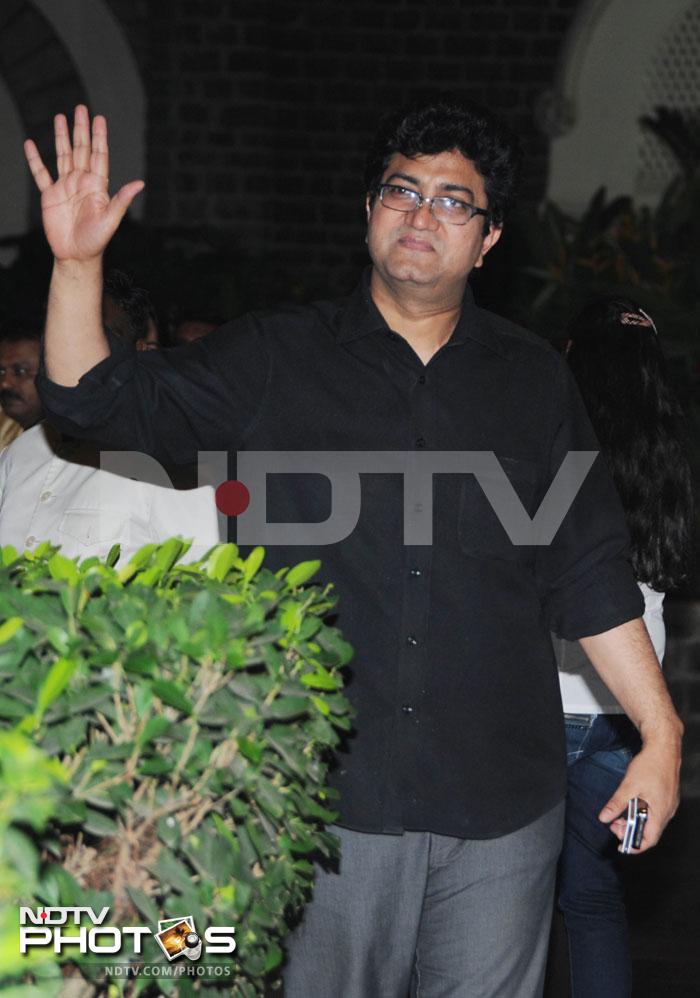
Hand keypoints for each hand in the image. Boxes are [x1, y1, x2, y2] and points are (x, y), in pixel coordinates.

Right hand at [24, 104, 143, 261]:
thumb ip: (122, 199)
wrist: (76, 256)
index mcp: (97, 186)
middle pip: (81, 150)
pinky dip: (35, 160)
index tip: (99, 118)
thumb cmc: (96, 241)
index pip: (98, 155)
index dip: (99, 137)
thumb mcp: (111, 220)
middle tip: (81, 108)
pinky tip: (31, 144)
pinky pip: (40, 174)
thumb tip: (140, 183)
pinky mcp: (50, 196)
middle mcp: (81, 182)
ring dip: (62, 137)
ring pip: (63, 156)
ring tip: (61, 117)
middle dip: (81, 129)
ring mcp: (65, 187)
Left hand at [598, 736, 680, 852]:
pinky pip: (655, 812)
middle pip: (650, 831)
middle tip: (615, 824)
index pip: (650, 839)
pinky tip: (631, 804)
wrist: (664, 747)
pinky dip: (642, 813)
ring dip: (635, 821)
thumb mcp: (629, 785)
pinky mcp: (667, 797)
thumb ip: (617, 804)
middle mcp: (667, 811)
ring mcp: (669, 804)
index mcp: (661, 812)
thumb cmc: (651, 764)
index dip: (635, 845)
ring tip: (620, 814)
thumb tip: (605, 817)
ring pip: (652, 821)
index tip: (622, 845)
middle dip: (631, 831)